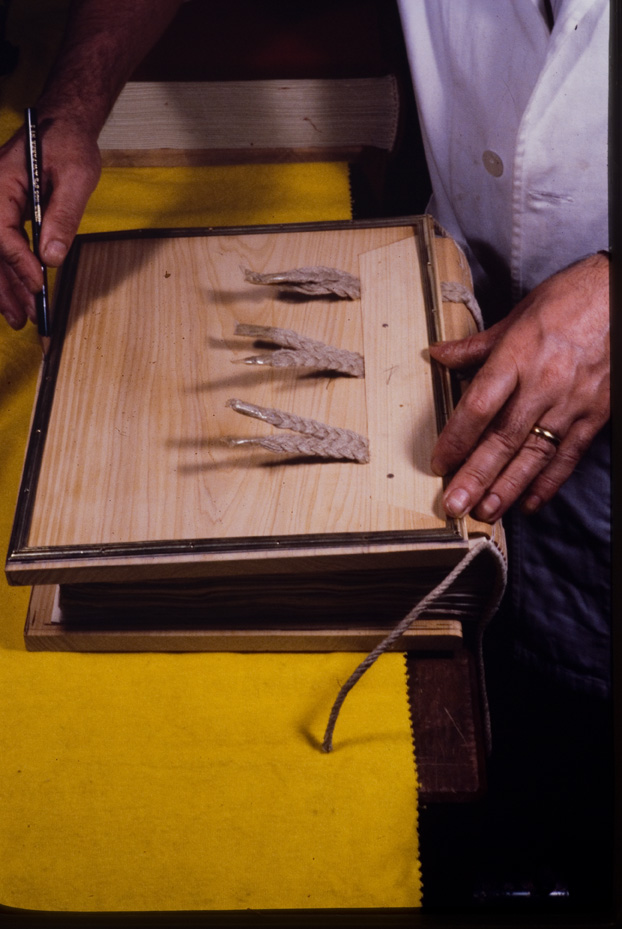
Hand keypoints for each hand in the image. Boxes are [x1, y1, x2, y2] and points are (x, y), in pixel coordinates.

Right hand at [0, 117, 100, 328]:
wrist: (60, 126)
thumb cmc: (67, 144)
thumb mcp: (76, 176)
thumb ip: (63, 216)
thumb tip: (52, 258)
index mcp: (1, 182)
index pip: (1, 230)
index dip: (18, 262)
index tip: (38, 285)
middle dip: (5, 288)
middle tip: (24, 319)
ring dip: (4, 288)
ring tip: (21, 319)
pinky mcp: (1, 215)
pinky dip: (7, 274)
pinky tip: (16, 298)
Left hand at [429, 253, 609, 520]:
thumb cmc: (568, 300)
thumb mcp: (517, 316)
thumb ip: (477, 345)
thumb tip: (438, 355)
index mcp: (517, 356)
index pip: (479, 406)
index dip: (456, 438)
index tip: (439, 463)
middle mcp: (543, 383)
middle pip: (503, 438)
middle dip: (476, 475)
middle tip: (455, 504)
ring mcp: (571, 402)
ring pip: (535, 453)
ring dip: (508, 486)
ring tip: (486, 512)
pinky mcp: (595, 414)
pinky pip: (569, 455)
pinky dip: (549, 482)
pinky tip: (529, 502)